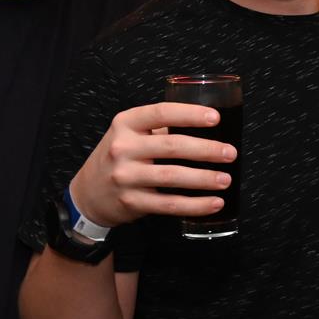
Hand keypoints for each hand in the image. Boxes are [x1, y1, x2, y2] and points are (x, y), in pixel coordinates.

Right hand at [68, 102, 235, 227]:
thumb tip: (208, 126)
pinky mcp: (131, 202)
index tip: (215, 118)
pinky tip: (214, 203)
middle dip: (206, 149)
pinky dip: (195, 205)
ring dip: (204, 179)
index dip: (189, 114)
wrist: (88, 193)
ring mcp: (125, 176)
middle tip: (230, 153)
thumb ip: (159, 128)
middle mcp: (123, 147)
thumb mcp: (129, 133)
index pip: (161, 113)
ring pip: (172, 176)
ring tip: (226, 179)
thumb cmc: (120, 157)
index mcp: (126, 123)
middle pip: (171, 145)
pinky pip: (169, 204)